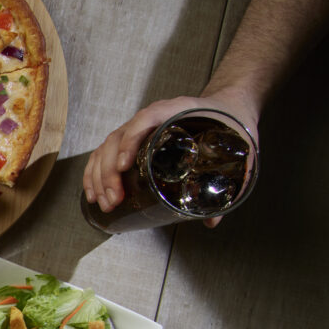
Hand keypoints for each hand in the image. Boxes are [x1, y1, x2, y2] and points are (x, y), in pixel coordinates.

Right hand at [82, 90, 258, 226]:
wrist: (225, 109)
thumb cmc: (227, 124)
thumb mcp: (235, 148)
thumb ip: (227, 182)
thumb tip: (211, 219)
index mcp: (175, 111)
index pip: (145, 119)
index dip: (131, 141)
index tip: (124, 165)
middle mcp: (150, 118)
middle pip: (117, 138)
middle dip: (110, 171)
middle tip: (115, 199)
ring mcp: (136, 129)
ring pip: (106, 148)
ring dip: (100, 177)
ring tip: (105, 203)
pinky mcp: (129, 141)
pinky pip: (103, 154)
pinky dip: (94, 174)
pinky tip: (93, 193)